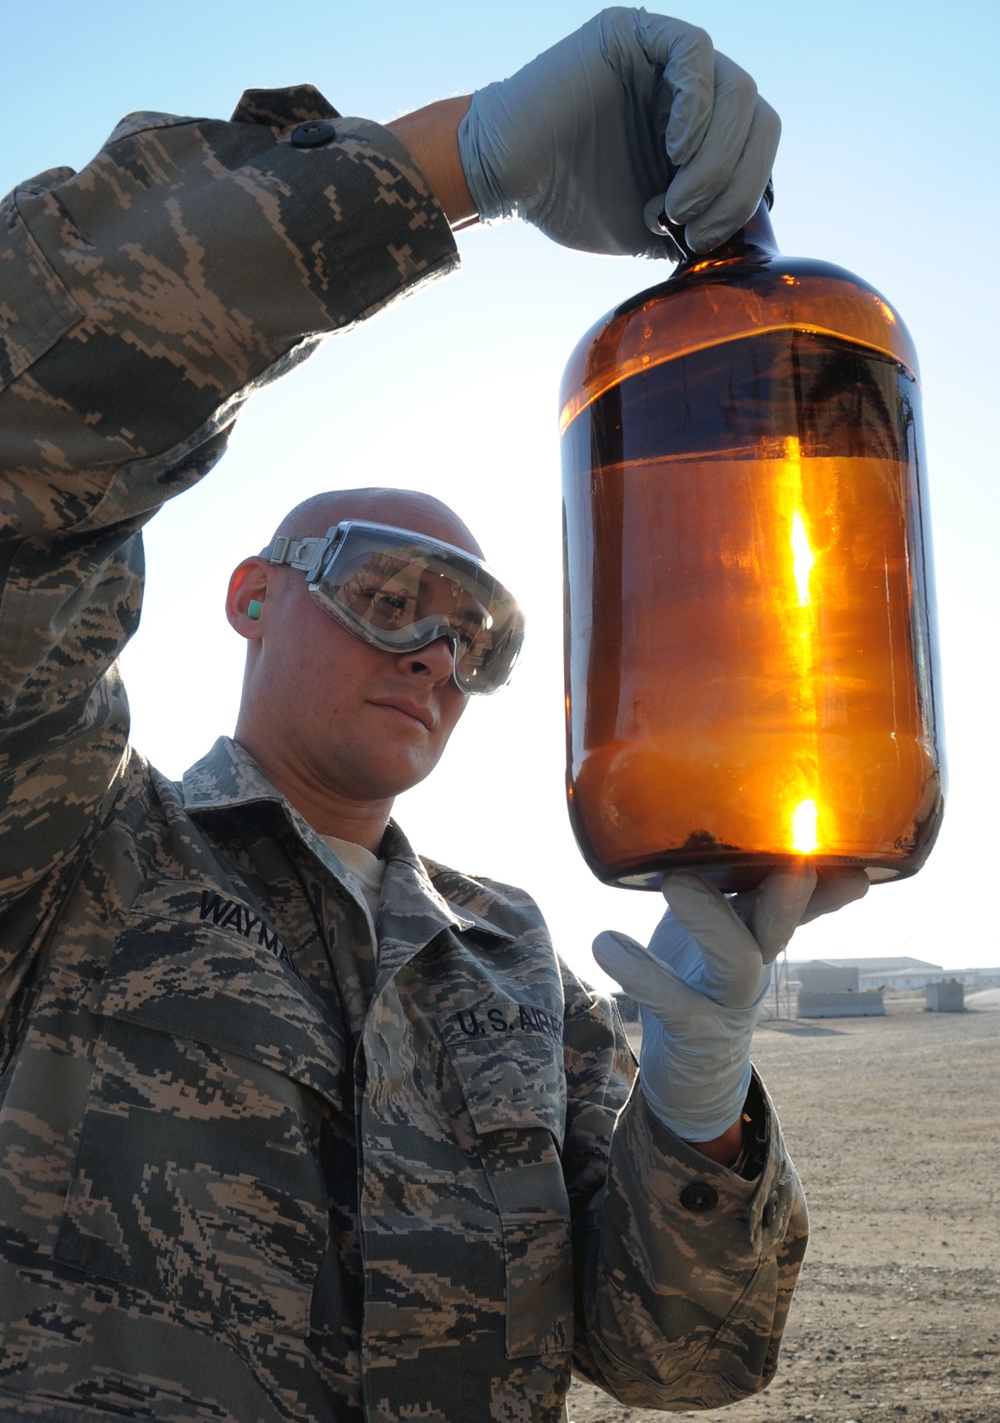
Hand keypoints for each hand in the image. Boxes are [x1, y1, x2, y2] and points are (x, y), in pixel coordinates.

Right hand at [456, 7, 779, 256]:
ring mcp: (667, 58)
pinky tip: (676, 149)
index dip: (746, 195)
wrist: (509, 179)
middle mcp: (693, 90)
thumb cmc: (573, 202)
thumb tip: (746, 239)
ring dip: (716, 157)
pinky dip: (697, 107)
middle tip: (689, 220)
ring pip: (738, 90)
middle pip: (759, 119)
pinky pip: (696, 52)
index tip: (703, 238)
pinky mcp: (637, 34)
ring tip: (676, 199)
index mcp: (703, 131)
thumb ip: (700, 226)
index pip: (759, 147)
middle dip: (734, 181)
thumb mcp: (652, 231)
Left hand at [593, 866, 867, 1141]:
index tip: (857, 866)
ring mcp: (727, 1005)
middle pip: (780, 930)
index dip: (828, 885)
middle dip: (791, 900)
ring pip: (737, 964)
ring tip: (676, 882)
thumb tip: (745, 839)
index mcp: (759, 937)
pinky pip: (670, 1001)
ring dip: (712, 922)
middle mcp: (753, 970)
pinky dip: (640, 972)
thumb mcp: (725, 933)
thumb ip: (739, 895)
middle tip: (797, 866)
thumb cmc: (703, 983)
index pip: (802, 904)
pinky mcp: (691, 1031)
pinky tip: (606, 943)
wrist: (693, 1075)